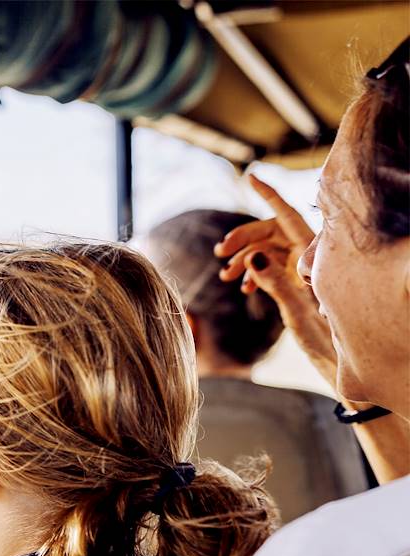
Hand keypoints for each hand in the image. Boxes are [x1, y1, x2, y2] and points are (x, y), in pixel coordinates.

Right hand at [214, 175, 337, 387]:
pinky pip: (275, 267)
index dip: (269, 195)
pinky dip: (255, 273)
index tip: (250, 177)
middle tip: (219, 254)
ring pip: (270, 250)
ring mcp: (307, 271)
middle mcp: (313, 260)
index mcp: (317, 260)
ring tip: (225, 277)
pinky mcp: (302, 285)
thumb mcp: (297, 316)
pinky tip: (243, 288)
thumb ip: (276, 284)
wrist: (344, 370)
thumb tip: (253, 258)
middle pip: (273, 233)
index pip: (289, 217)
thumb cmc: (328, 346)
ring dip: (244, 260)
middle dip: (243, 240)